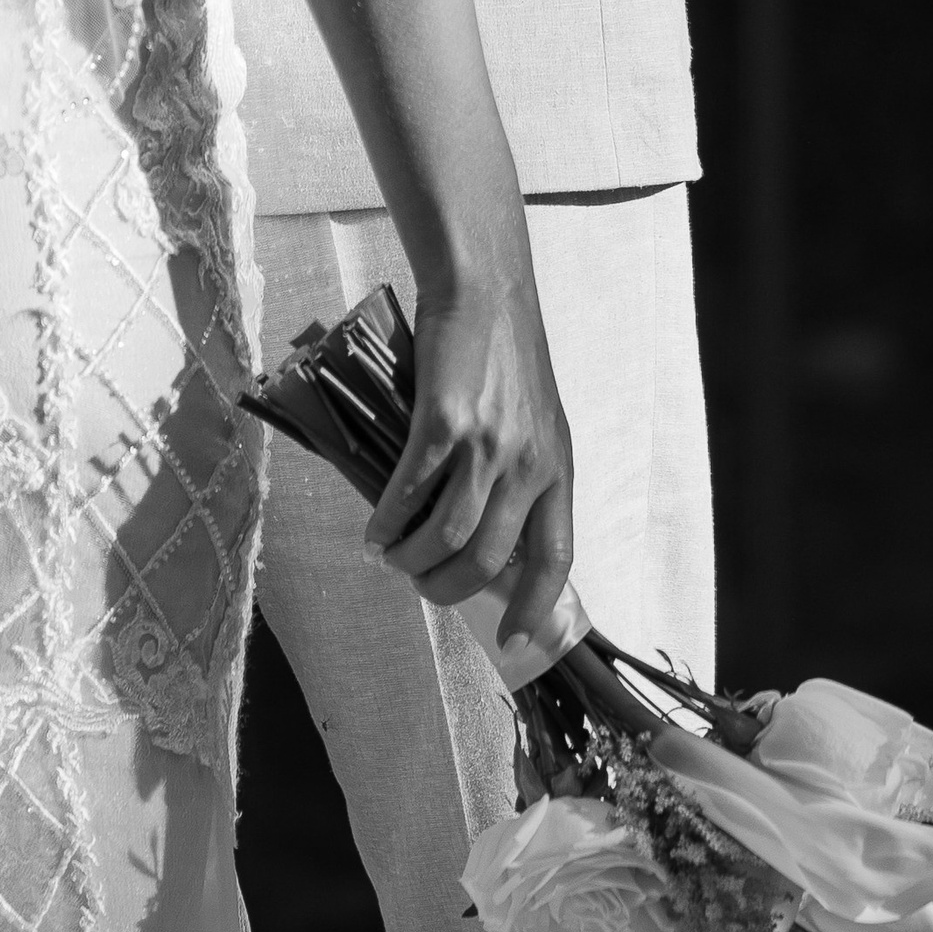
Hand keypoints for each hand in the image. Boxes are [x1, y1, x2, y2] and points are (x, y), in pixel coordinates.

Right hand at [365, 273, 574, 650]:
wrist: (484, 290)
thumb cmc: (506, 352)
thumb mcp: (536, 421)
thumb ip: (520, 474)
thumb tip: (477, 535)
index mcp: (558, 469)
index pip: (555, 560)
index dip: (532, 608)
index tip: (511, 641)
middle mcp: (529, 465)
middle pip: (486, 560)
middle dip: (447, 589)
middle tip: (420, 586)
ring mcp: (486, 446)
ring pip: (445, 536)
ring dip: (411, 560)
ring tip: (391, 558)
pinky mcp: (443, 424)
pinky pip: (409, 493)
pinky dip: (387, 522)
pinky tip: (374, 531)